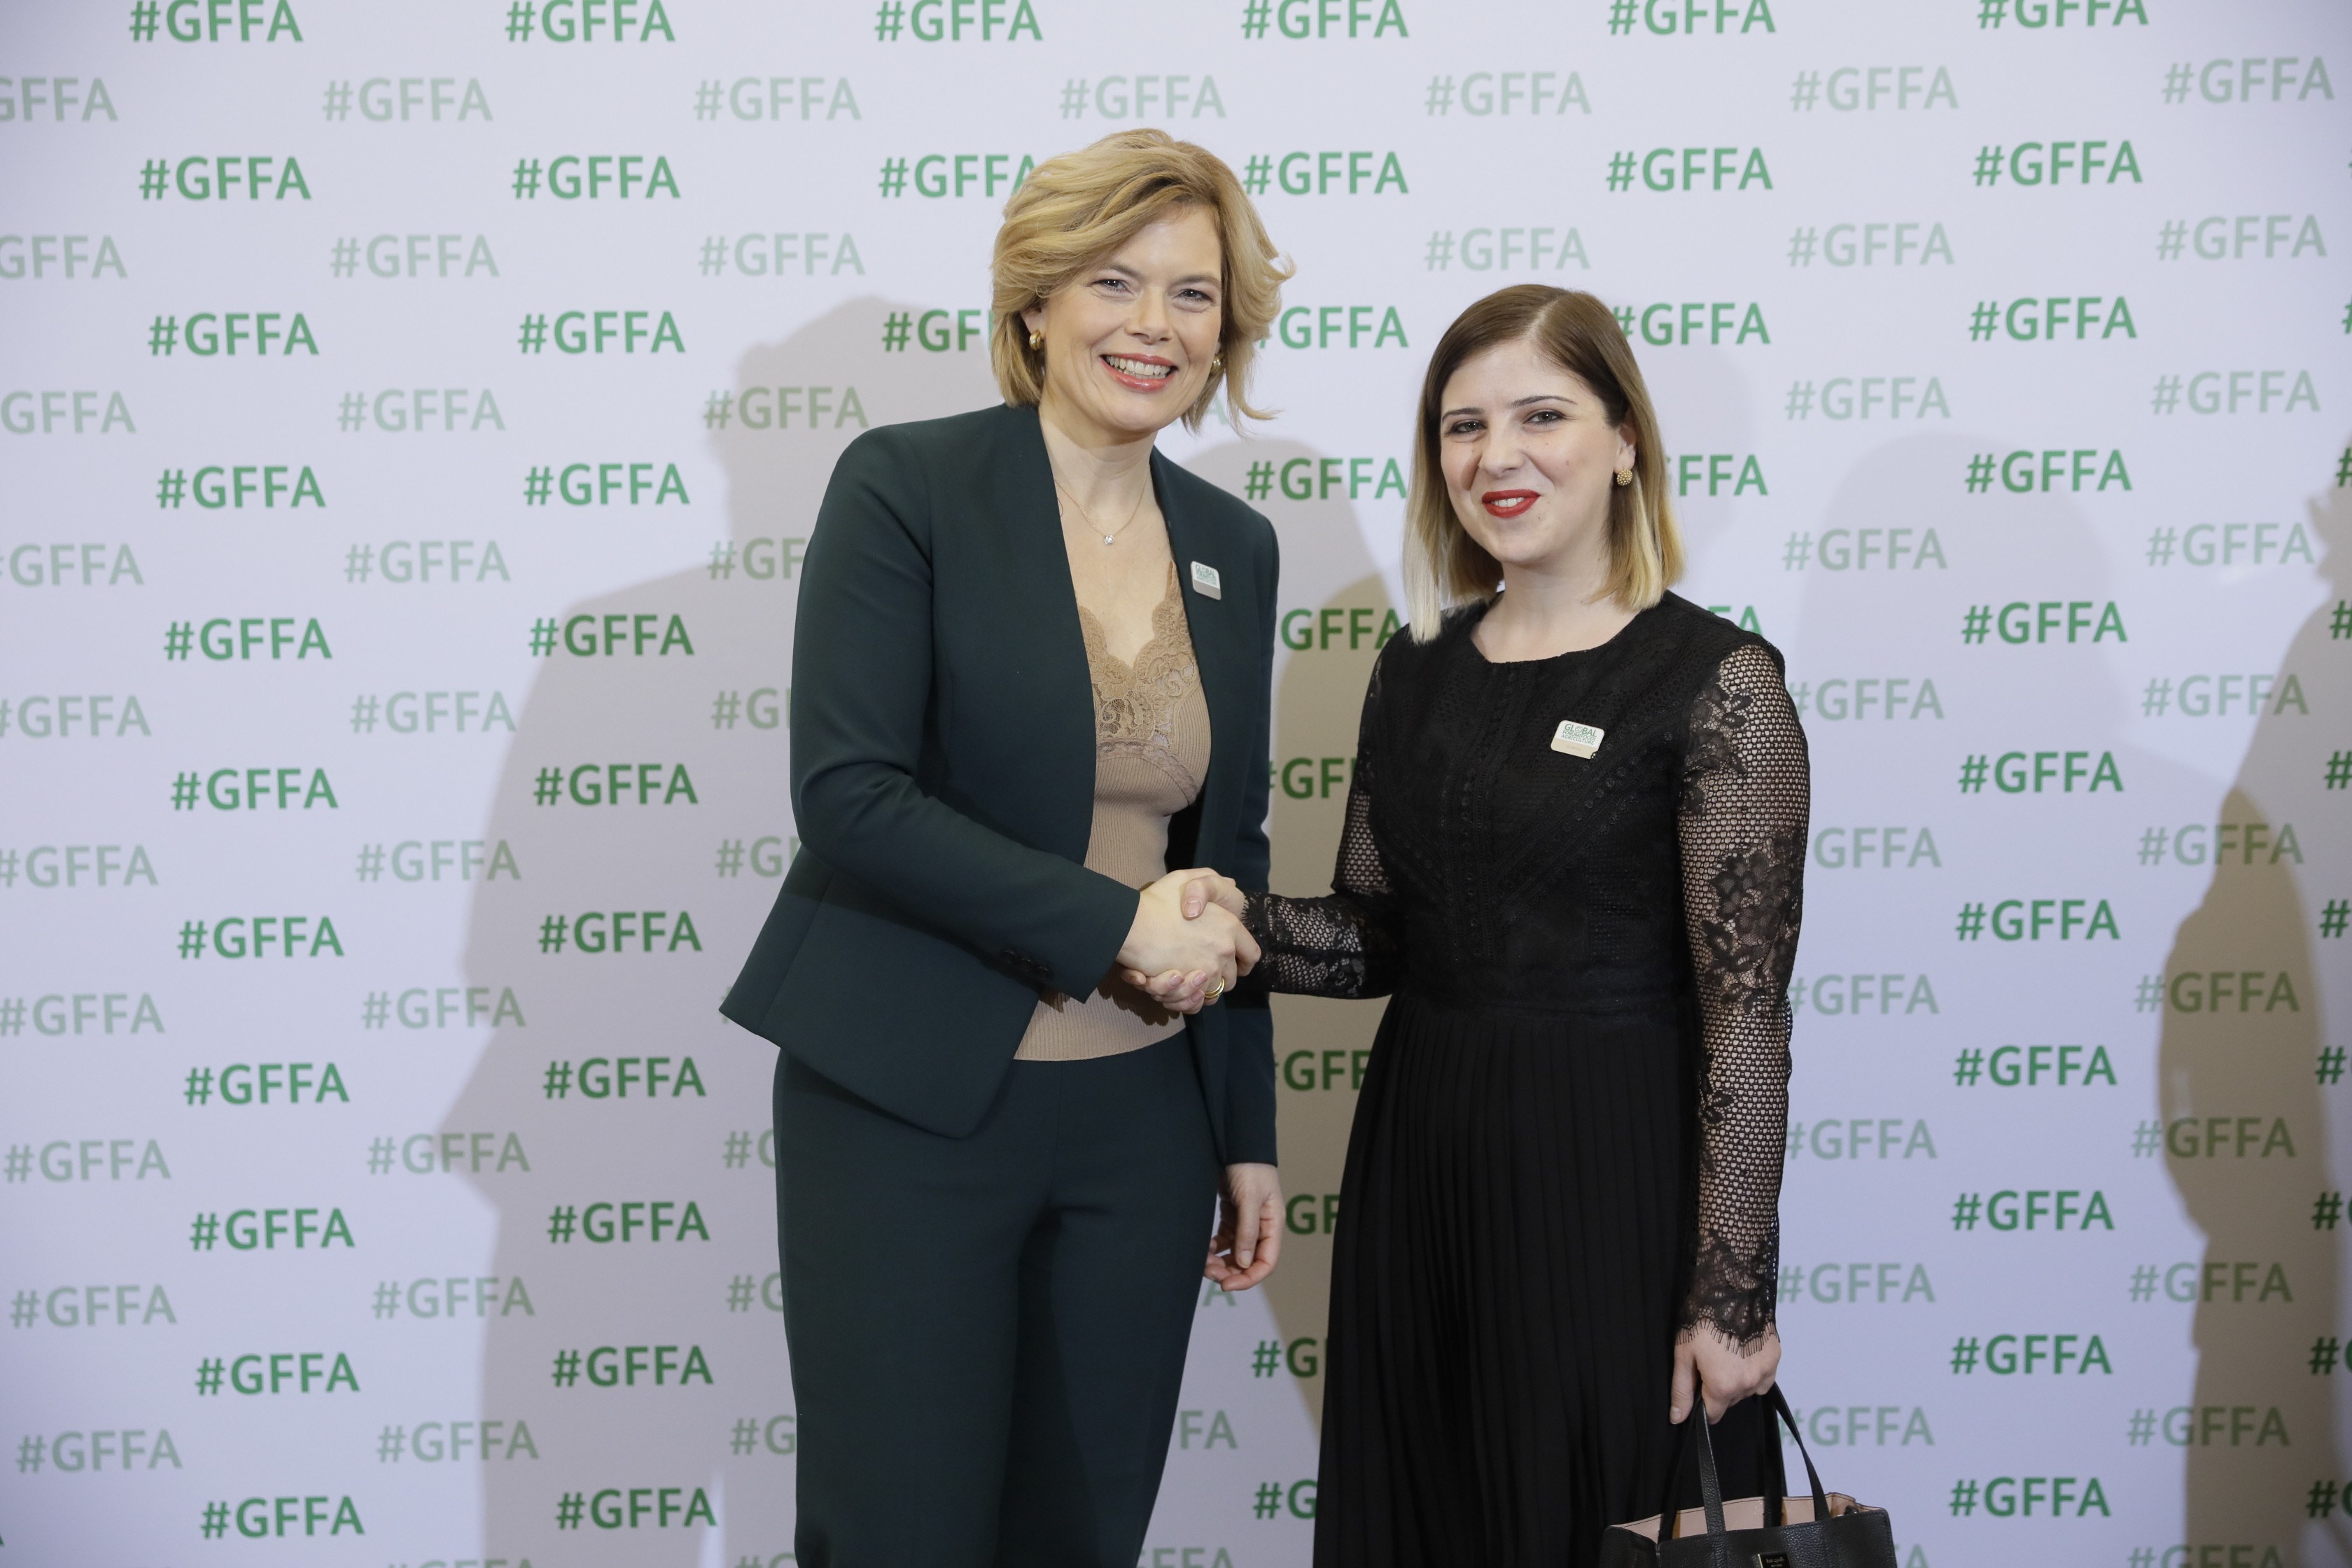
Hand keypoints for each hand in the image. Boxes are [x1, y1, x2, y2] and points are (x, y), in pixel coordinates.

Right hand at [1116, 871, 1257, 1008]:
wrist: (1131, 924)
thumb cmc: (1154, 902)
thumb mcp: (1183, 880)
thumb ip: (1207, 880)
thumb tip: (1231, 882)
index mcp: (1228, 925)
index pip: (1251, 954)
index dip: (1244, 963)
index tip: (1236, 967)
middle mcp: (1224, 949)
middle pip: (1232, 978)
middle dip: (1219, 978)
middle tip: (1203, 973)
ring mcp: (1209, 968)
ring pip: (1214, 991)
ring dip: (1201, 990)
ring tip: (1185, 981)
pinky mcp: (1191, 985)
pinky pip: (1198, 1001)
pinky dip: (1189, 1000)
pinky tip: (1178, 989)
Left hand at [1204, 1162, 1281, 1290]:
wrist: (1236, 1143)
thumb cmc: (1249, 1168)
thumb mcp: (1249, 1199)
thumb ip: (1247, 1231)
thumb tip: (1245, 1263)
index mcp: (1272, 1225)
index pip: (1266, 1262)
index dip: (1248, 1279)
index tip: (1226, 1286)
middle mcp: (1261, 1227)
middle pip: (1248, 1262)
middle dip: (1229, 1271)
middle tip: (1207, 1272)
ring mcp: (1246, 1223)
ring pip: (1234, 1253)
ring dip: (1219, 1261)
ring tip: (1202, 1261)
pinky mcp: (1232, 1216)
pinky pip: (1224, 1240)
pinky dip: (1213, 1248)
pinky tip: (1204, 1248)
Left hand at [1671, 1321, 1779, 1424]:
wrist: (1730, 1289)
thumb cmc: (1701, 1320)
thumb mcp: (1683, 1355)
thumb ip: (1682, 1390)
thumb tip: (1678, 1418)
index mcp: (1723, 1386)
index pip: (1713, 1414)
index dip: (1702, 1404)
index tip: (1699, 1388)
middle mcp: (1748, 1384)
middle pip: (1730, 1400)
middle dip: (1719, 1389)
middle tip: (1709, 1362)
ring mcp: (1765, 1371)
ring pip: (1748, 1389)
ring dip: (1738, 1380)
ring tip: (1726, 1354)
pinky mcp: (1775, 1357)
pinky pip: (1764, 1376)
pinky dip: (1753, 1370)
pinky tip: (1743, 1352)